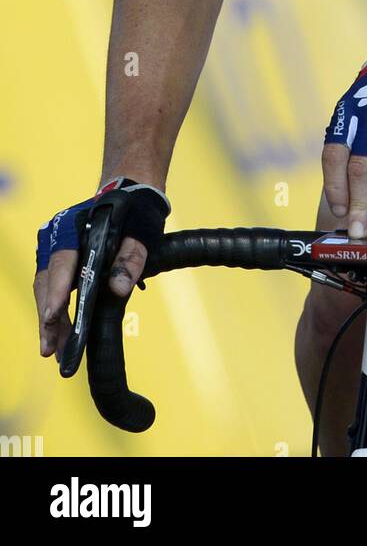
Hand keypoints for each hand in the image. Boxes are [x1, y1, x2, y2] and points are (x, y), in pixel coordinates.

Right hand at [34, 177, 169, 359]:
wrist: (131, 194)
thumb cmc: (137, 212)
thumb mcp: (142, 232)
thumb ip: (131, 259)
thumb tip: (119, 289)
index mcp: (75, 226)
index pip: (62, 261)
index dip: (57, 291)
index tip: (54, 316)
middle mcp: (57, 237)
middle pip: (46, 281)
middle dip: (49, 318)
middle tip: (51, 350)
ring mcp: (55, 249)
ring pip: (45, 289)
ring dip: (50, 321)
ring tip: (56, 352)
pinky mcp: (60, 261)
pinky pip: (51, 289)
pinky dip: (55, 313)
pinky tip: (61, 337)